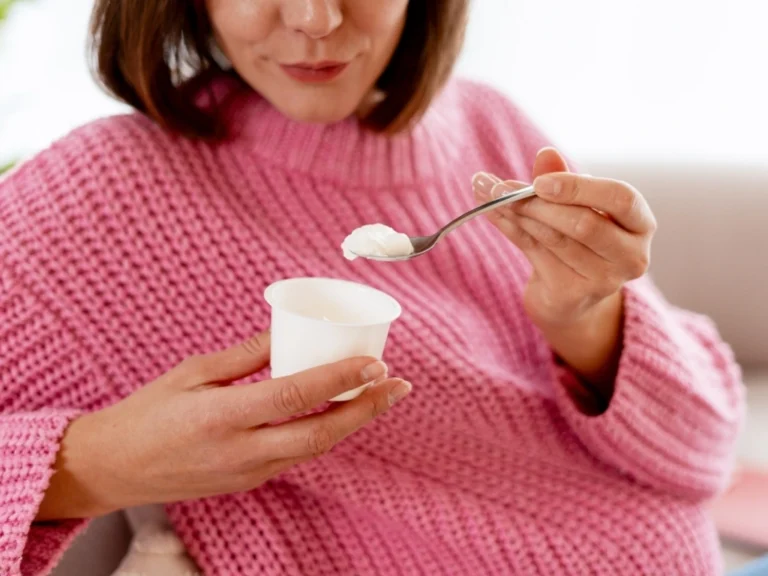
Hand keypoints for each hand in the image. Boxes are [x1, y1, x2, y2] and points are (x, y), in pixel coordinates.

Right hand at [36, 331, 410, 519]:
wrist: (115, 468)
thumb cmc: (148, 412)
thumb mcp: (192, 373)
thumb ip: (244, 356)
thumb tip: (285, 332)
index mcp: (223, 416)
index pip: (297, 396)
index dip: (342, 379)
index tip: (376, 363)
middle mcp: (241, 451)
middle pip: (321, 435)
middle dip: (367, 410)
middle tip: (398, 386)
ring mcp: (247, 474)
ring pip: (314, 450)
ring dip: (351, 423)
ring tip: (378, 396)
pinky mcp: (248, 483)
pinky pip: (296, 457)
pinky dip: (323, 434)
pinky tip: (339, 413)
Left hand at [472, 148, 656, 392]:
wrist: (571, 296)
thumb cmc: (579, 239)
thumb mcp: (579, 206)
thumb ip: (565, 180)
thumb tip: (546, 154)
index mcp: (641, 225)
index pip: (621, 199)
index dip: (579, 188)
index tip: (539, 182)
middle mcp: (631, 256)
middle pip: (583, 224)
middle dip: (538, 203)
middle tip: (500, 188)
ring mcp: (603, 280)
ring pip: (555, 239)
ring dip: (518, 213)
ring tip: (490, 194)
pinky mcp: (572, 294)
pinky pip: (535, 253)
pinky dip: (510, 230)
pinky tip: (492, 213)